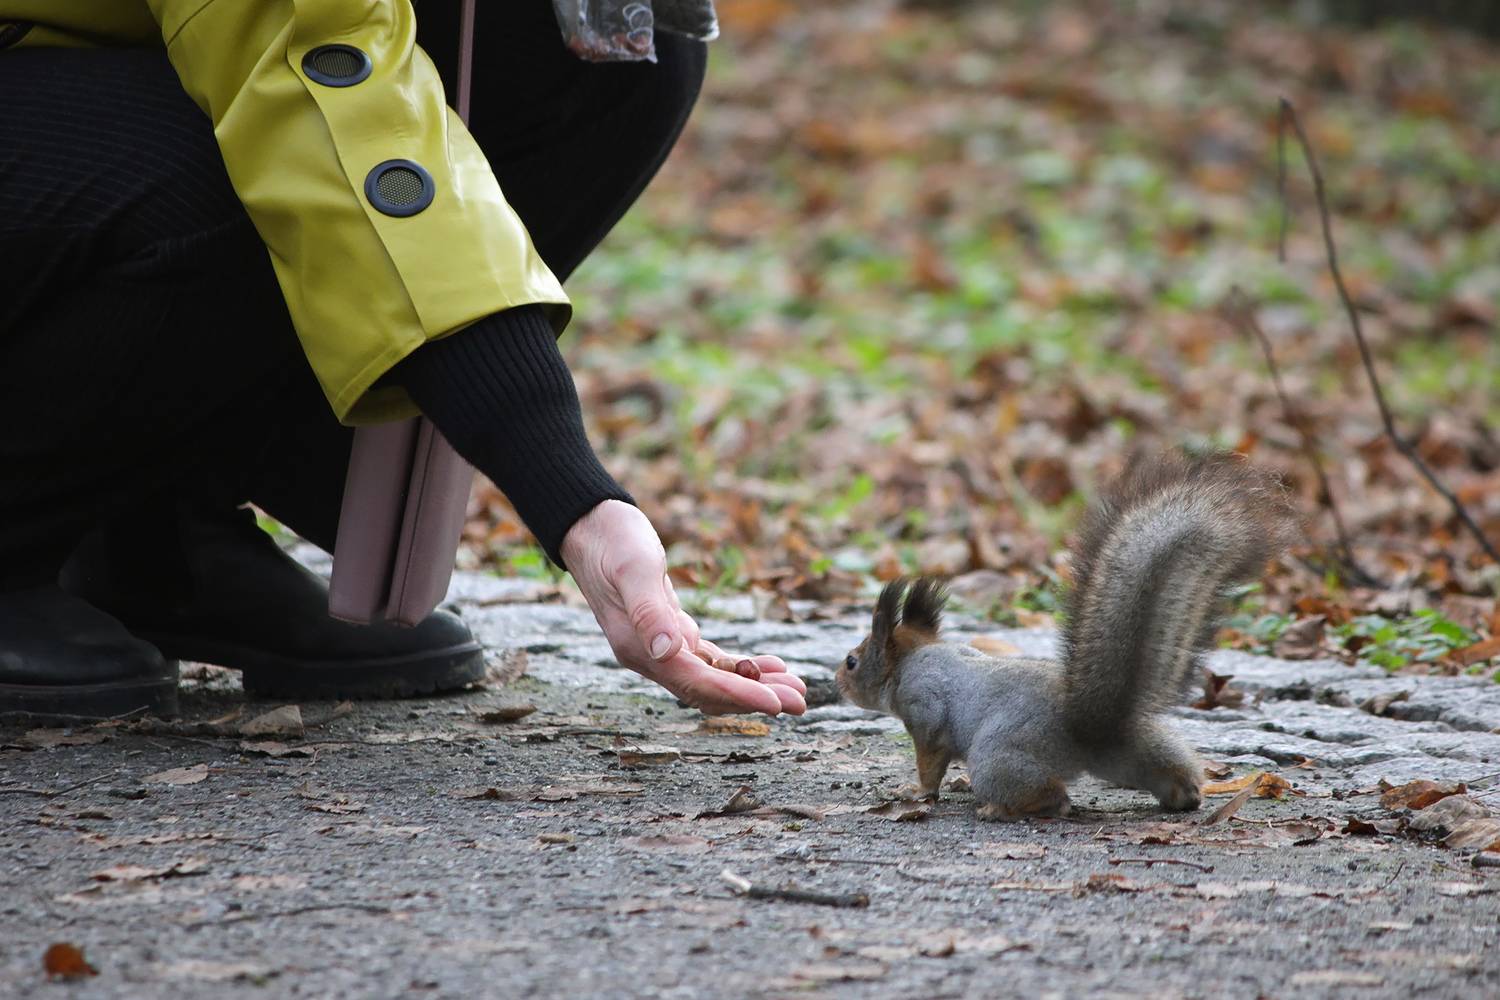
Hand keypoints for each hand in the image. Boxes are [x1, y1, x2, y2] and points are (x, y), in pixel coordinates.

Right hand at [561, 500, 806, 715]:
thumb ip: (650, 611)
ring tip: (796, 690)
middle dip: (755, 698)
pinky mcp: (671, 633)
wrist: (592, 528)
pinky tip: (771, 666)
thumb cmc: (612, 542)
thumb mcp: (633, 568)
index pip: (696, 683)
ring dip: (755, 686)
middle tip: (801, 703)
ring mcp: (660, 649)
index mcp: (640, 648)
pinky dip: (741, 666)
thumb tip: (671, 650)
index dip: (737, 695)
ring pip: (714, 679)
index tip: (774, 703)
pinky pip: (710, 661)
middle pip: (709, 691)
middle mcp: (650, 657)